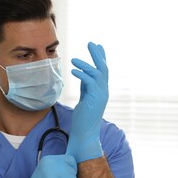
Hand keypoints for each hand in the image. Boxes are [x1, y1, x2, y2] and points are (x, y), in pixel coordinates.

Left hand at [66, 42, 108, 162]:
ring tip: (73, 58)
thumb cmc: (83, 120)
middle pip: (103, 68)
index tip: (97, 46)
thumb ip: (85, 87)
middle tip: (91, 43)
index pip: (102, 71)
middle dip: (97, 55)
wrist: (85, 135)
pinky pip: (90, 82)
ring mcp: (101, 95)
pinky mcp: (95, 99)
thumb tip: (82, 74)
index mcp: (101, 91)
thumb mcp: (84, 99)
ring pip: (98, 73)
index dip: (100, 57)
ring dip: (86, 63)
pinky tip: (73, 69)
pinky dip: (82, 74)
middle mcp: (104, 91)